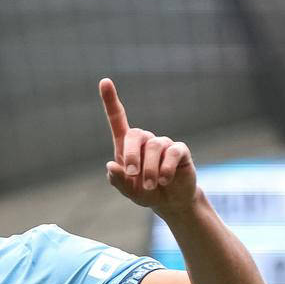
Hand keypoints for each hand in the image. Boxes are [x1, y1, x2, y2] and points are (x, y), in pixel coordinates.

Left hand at [100, 78, 198, 216]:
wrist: (170, 202)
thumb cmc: (145, 192)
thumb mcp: (128, 190)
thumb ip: (118, 180)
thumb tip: (111, 166)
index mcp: (127, 146)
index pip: (118, 119)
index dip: (110, 101)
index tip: (104, 81)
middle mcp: (146, 140)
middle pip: (135, 134)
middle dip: (131, 155)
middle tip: (132, 174)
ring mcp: (164, 144)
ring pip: (154, 147)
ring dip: (149, 170)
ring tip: (150, 186)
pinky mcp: (180, 151)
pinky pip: (172, 153)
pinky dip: (165, 169)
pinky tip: (164, 180)